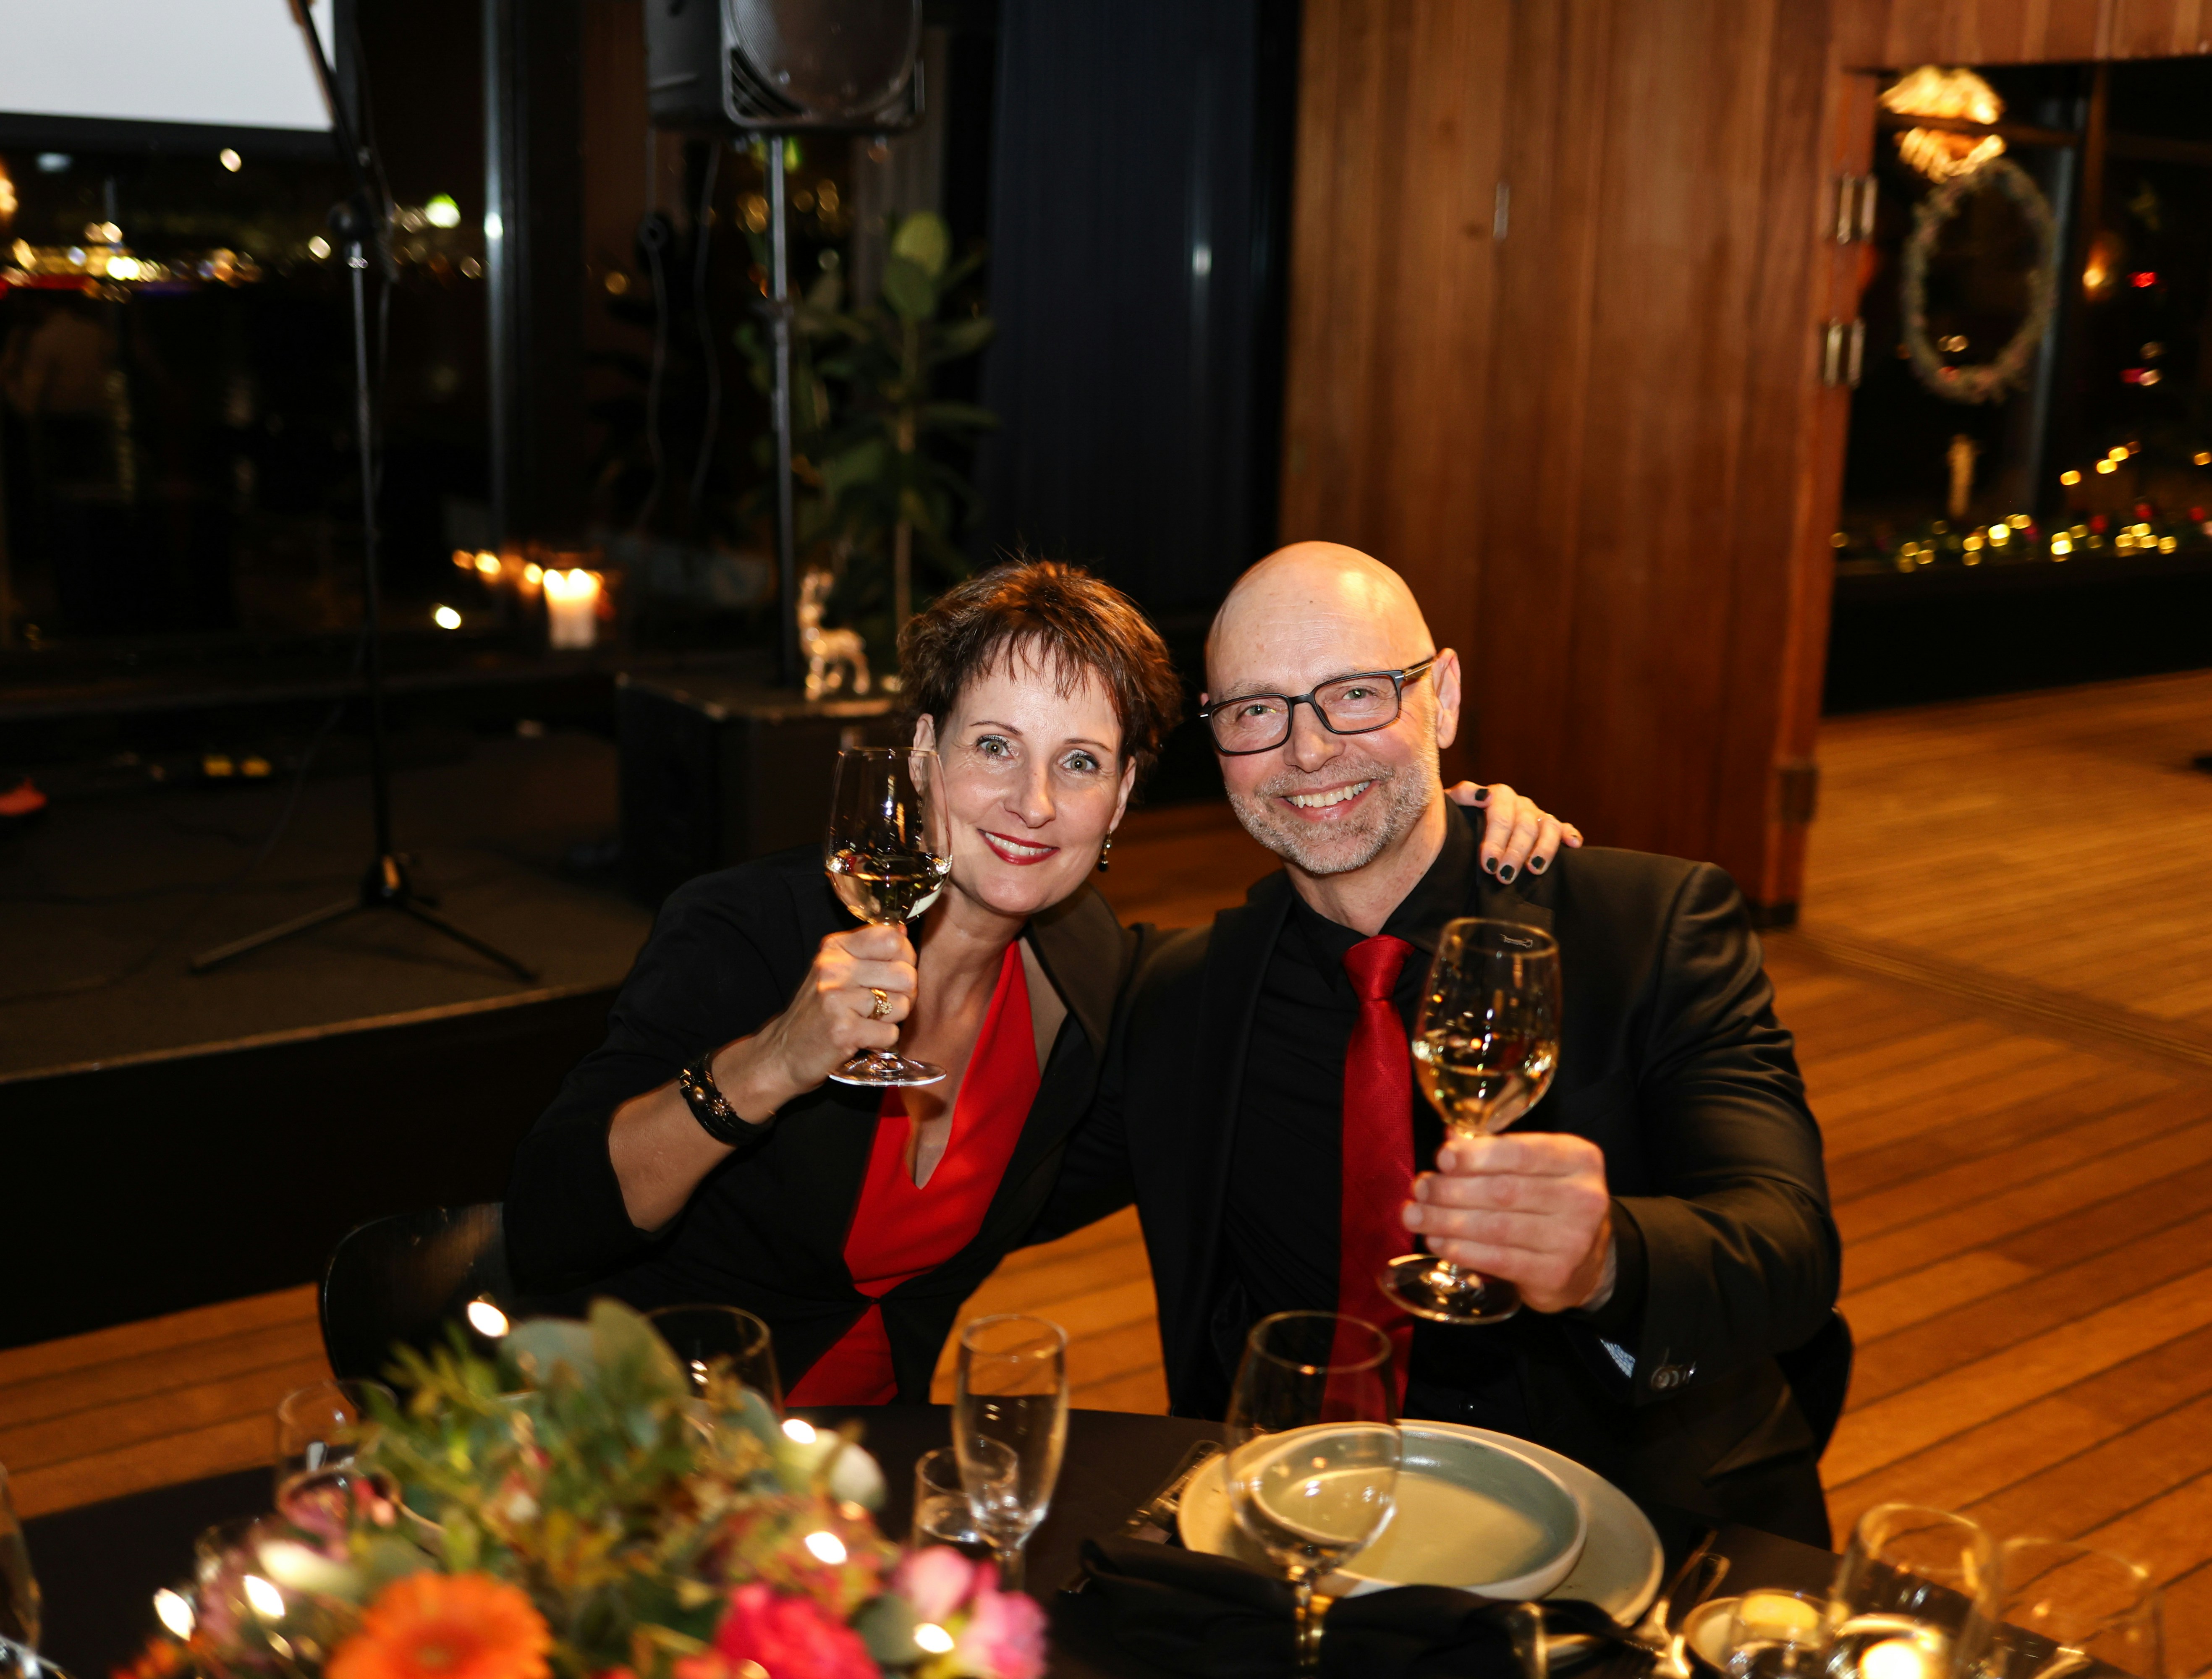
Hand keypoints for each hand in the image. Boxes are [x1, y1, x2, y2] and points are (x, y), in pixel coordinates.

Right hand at [738, 923, 916, 1097]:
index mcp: (835, 948)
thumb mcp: (835, 970)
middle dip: (904, 995)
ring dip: (892, 1020)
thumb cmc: (817, 1011)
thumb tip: (902, 933)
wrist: (783, 1051)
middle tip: (883, 1006)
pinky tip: (862, 1038)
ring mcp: (837, 999)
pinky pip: (890, 1033)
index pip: (892, 940)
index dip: (905, 959)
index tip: (892, 974)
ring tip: (868, 1022)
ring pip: (902, 1005)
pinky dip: (881, 1041)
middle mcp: (834, 968)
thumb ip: (867, 952)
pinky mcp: (843, 1030)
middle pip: (905, 974)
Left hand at [1400, 1133, 1614, 1313]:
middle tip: (1420, 1189)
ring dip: (1447, 1221)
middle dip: (1451, 1190)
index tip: (1442, 1158)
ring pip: (1496, 1227)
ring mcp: (1573, 1240)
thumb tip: (1450, 1142)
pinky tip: (1437, 1242)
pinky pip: (1498, 1260)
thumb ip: (1495, 1151)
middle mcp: (1583, 1198)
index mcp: (1578, 1159)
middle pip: (1503, 1191)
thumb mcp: (1536, 1167)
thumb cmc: (1550, 1201)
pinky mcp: (1555, 1274)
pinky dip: (1462, 1250)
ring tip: (1415, 1216)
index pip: (1521, 1153)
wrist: (1589, 1260)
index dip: (1476, 1156)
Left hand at [1444, 782, 1582, 882]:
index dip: (1495, 839)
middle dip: (1515, 852)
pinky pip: (1564, 828)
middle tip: (1504, 876)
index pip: (1501, 814)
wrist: (1466, 828)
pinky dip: (1570, 835)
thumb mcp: (1453, 807)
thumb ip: (1462, 797)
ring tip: (1534, 870)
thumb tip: (1484, 796)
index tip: (1488, 864)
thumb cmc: (1459, 822)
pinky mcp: (1550, 828)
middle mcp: (1521, 804)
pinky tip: (1573, 845)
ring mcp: (1537, 815)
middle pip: (1524, 825)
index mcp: (1499, 796)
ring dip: (1543, 849)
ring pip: (1548, 827)